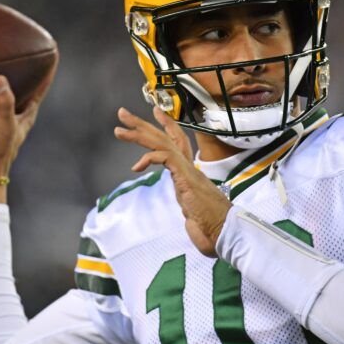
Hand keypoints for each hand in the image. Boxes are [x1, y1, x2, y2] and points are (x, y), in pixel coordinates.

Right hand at [0, 60, 56, 202]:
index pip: (41, 84)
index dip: (48, 67)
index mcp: (25, 111)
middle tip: (20, 39)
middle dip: (22, 63)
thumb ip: (3, 103)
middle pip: (21, 80)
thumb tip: (0, 79)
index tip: (52, 47)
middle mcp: (11, 108)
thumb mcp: (3, 127)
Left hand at [114, 106, 230, 256]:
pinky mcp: (186, 177)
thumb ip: (191, 213)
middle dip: (142, 125)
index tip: (155, 112)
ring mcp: (188, 171)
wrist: (225, 232)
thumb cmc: (213, 228)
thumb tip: (191, 221)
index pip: (177, 142)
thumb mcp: (196, 217)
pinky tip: (136, 166)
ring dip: (138, 134)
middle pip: (164, 138)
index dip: (167, 125)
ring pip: (162, 143)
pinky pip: (165, 157)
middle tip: (122, 113)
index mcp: (190, 174)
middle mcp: (189, 167)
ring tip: (118, 130)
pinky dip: (149, 157)